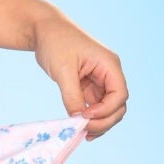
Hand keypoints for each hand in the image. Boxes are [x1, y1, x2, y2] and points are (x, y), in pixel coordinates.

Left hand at [32, 10, 127, 140]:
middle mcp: (109, 73)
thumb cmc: (55, 42)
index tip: (85, 116)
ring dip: (99, 123)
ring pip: (108, 109)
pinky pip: (95, 107)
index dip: (106, 110)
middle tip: (83, 131)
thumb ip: (72, 96)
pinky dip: (90, 118)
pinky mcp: (89, 86)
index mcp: (110, 65)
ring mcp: (100, 81)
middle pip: (118, 106)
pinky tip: (80, 128)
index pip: (120, 94)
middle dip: (104, 121)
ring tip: (82, 134)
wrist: (43, 29)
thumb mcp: (63, 70)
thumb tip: (78, 119)